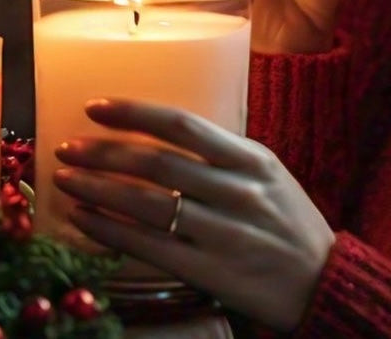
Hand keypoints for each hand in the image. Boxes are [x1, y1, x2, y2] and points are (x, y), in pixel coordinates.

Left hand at [53, 98, 334, 332]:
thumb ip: (222, 155)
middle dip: (104, 152)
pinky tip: (85, 219)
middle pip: (157, 163)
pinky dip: (111, 231)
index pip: (183, 124)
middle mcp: (237, 192)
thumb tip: (160, 133)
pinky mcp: (211, 272)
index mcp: (252, 159)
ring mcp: (223, 234)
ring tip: (66, 180)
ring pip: (148, 205)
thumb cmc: (290, 221)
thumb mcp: (268, 173)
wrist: (324, 283)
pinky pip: (150, 248)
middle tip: (67, 146)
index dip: (136, 112)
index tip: (96, 107)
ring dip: (99, 189)